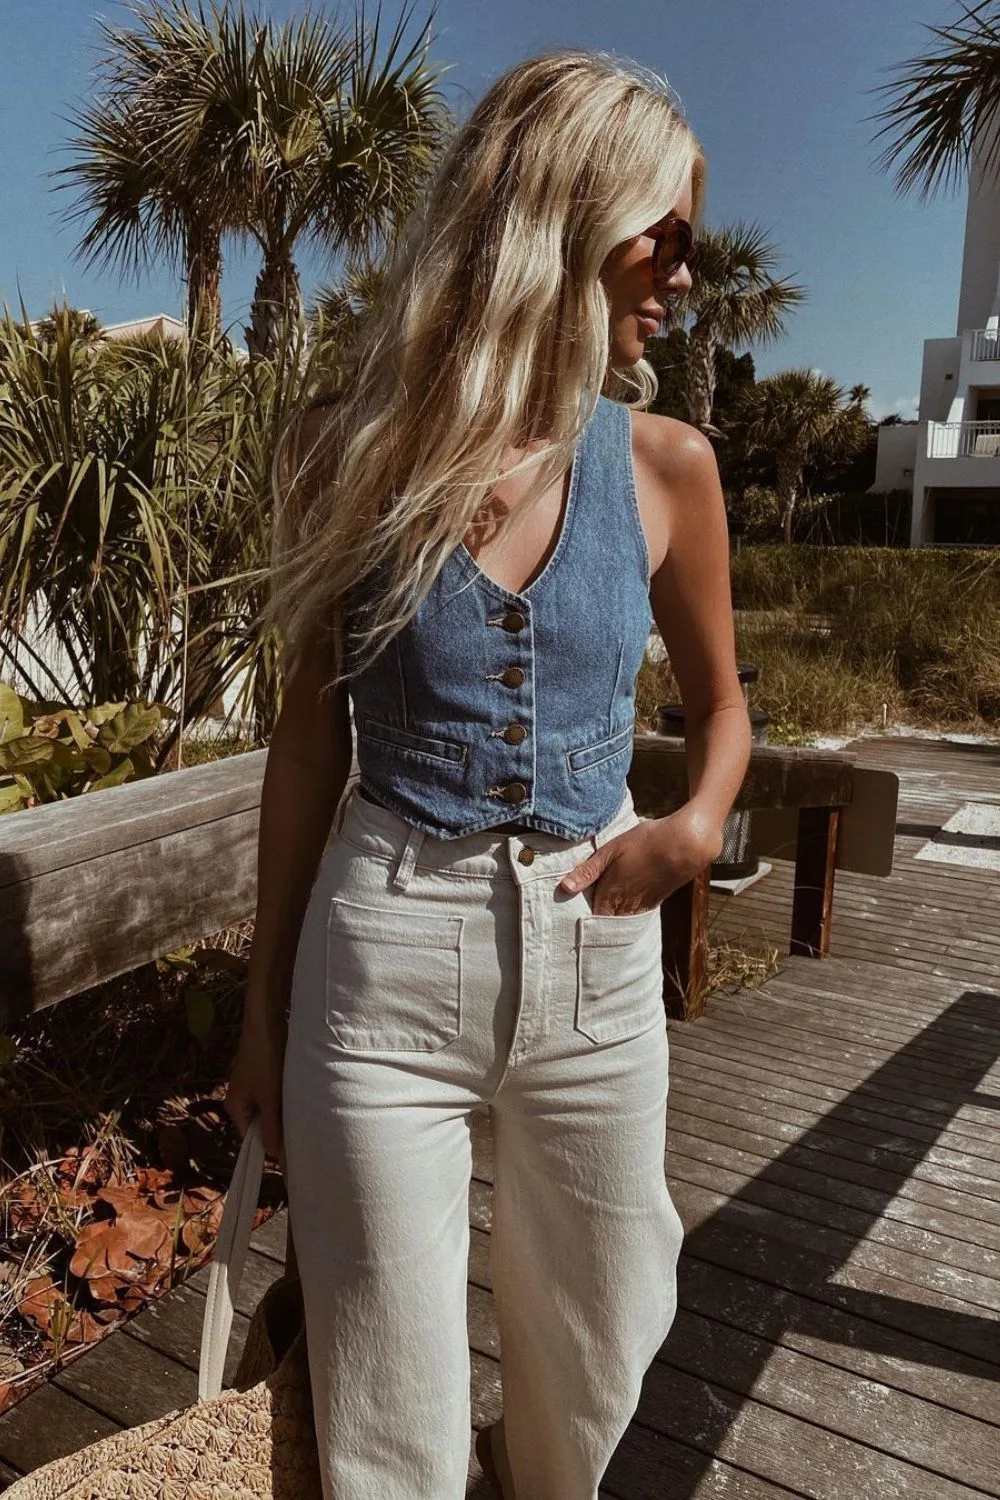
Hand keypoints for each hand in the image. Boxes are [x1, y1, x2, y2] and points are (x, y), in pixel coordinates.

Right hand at [223, 1004, 287, 1163]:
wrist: (266, 1021)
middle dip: (279, 1127)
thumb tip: (273, 1155)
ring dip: (283, 1111)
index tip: (291, 1151)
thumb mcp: (270, 1097)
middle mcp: (240, 1099)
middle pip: (261, 1124)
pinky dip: (285, 1098)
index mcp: (235, 1107)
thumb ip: (272, 1126)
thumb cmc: (266, 1059)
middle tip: (301, 1131)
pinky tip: (299, 1096)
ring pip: (270, 1110)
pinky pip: (273, 1096)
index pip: (251, 1138)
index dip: (269, 1145)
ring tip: (301, 1113)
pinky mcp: (262, 1076)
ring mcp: (251, 1087)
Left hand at [557, 806, 721, 914]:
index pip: (591, 917)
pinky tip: (623, 912)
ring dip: (611, 923)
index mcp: (611, 892)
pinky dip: (627, 917)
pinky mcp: (655, 901)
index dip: (582, 920)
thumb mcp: (611, 850)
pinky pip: (636, 916)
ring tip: (601, 922)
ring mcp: (642, 904)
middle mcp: (626, 903)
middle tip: (582, 927)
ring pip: (622, 921)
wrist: (685, 845)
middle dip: (595, 925)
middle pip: (606, 923)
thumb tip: (564, 887)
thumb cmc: (646, 842)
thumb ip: (588, 870)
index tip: (571, 920)